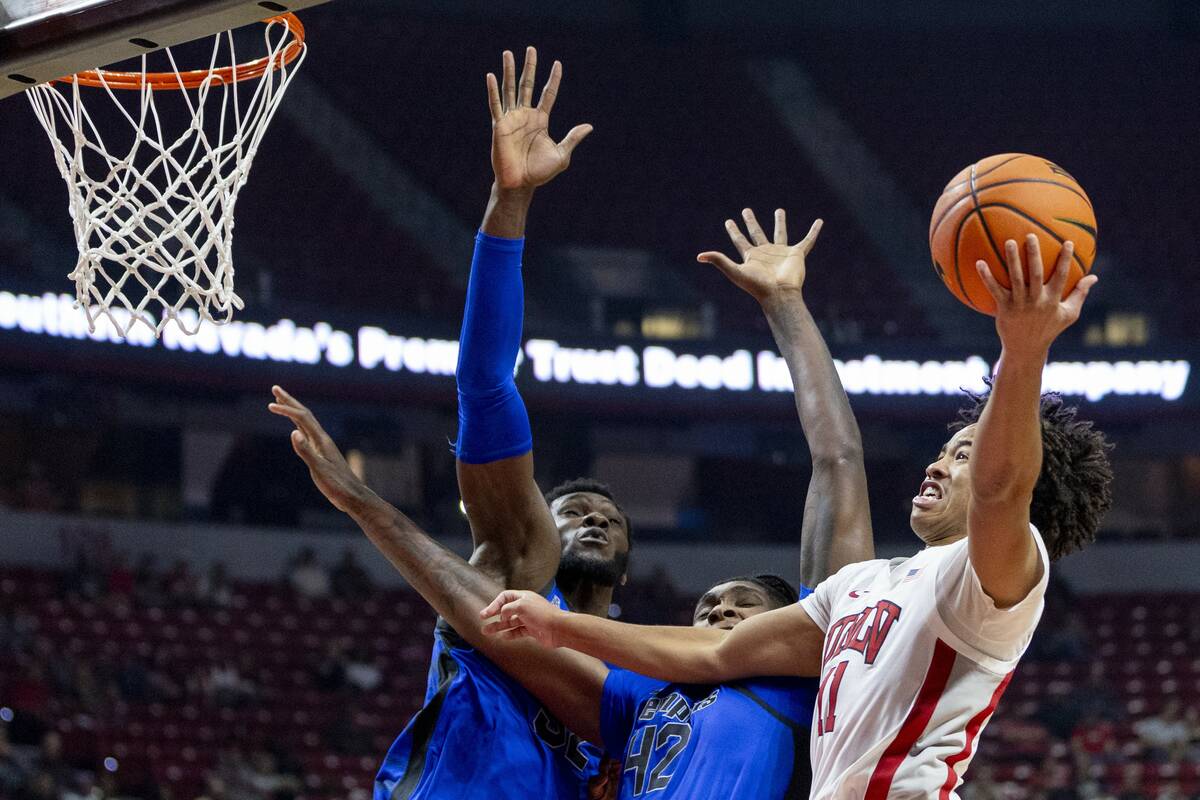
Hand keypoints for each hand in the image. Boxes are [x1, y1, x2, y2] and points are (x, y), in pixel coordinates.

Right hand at [267, 386, 373, 514]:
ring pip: (305, 423)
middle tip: (275, 388)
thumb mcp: (319, 469)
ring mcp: (322, 446)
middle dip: (289, 401)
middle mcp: (322, 439)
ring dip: (293, 411)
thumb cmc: (337, 485)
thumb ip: (306, 451)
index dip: (286, 410)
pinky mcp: (321, 454)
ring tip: (281, 402)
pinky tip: (295, 428)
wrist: (352, 496)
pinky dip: (298, 426)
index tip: (270, 406)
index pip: (302, 418)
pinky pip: (307, 434)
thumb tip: (293, 432)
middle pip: (304, 415)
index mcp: (321, 440)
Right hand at [479, 589, 563, 647]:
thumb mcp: (522, 606)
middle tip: (482, 619)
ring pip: (509, 622)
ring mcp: (528, 619)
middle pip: (505, 610)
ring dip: (497, 626)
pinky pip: (517, 632)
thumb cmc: (541, 614)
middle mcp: (525, 607)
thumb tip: (502, 614)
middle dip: (493, 615)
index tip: (487, 613)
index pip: (505, 597)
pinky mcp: (531, 630)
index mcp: (523, 597)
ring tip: (485, 632)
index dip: (495, 604)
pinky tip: (502, 637)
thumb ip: (508, 608)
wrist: (558, 629)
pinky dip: (509, 634)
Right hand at [488, 47, 591, 190]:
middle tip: (531, 49)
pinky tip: (491, 76)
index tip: (557, 64)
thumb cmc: (540, 172)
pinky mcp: (499, 126)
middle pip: (528, 85)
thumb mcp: (561, 154)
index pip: (548, 94)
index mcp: (541, 120)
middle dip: (530, 67)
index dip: (553, 79)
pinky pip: (496, 105)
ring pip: (510, 89)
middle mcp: (526, 116)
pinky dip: (493, 90)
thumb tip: (589, 126)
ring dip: (509, 71)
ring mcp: (512, 119)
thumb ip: (573, 138)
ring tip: (508, 53)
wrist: (521, 184)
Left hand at [697, 209, 822, 303]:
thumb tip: (699, 256)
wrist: (780, 294)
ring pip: (780, 233)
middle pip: (756, 233)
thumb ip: (719, 261)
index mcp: (751, 257)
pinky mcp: (797, 255)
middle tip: (746, 210)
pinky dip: (814, 232)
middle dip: (750, 222)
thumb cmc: (757, 286)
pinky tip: (819, 222)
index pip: (739, 240)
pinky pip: (807, 241)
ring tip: (779, 210)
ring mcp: (781, 253)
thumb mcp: (735, 271)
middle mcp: (765, 253)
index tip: (728, 221)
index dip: (733, 231)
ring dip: (779, 222)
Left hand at [976, 236, 1098, 357]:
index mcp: (1053, 300)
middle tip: (1031, 235)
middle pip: (1036, 274)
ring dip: (1012, 260)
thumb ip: (1080, 294)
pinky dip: (986, 277)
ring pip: (1015, 278)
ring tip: (1008, 241)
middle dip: (1034, 254)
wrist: (1026, 348)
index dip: (1065, 260)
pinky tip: (979, 262)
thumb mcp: (1069, 314)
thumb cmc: (1049, 328)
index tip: (1068, 242)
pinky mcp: (1004, 308)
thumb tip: (1094, 277)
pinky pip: (994, 290)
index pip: (1062, 276)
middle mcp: (1036, 300)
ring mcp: (1019, 304)